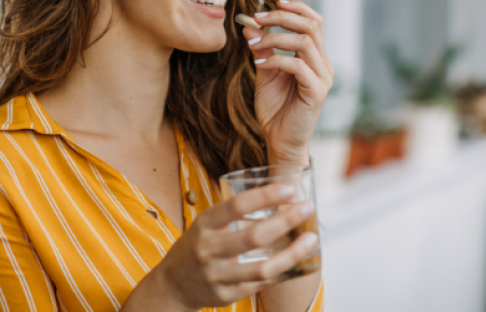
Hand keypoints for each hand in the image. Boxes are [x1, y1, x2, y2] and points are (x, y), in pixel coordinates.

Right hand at [155, 184, 317, 310]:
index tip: (289, 189)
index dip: (265, 196)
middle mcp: (208, 250)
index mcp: (204, 225)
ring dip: (292, 253)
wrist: (173, 284)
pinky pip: (261, 283)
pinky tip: (296, 259)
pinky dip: (282, 270)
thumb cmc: (197, 245)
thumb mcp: (206, 223)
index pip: (236, 206)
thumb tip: (276, 195)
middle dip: (286, 220)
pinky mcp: (227, 295)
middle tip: (308, 208)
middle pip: (254, 236)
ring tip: (311, 238)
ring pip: (263, 267)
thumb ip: (233, 213)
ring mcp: (217, 275)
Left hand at [242, 0, 333, 164]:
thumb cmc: (275, 108)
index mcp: (315, 57)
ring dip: (275, 38)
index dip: (296, 7)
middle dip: (283, 17)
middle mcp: (324, 65)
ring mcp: (323, 78)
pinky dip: (276, 61)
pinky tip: (259, 65)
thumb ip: (261, 50)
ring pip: (305, 43)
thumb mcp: (264, 73)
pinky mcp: (317, 92)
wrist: (279, 141)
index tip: (273, 1)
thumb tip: (249, 25)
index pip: (314, 22)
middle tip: (258, 17)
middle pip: (312, 26)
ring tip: (254, 45)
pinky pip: (298, 67)